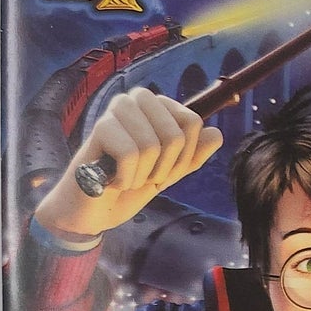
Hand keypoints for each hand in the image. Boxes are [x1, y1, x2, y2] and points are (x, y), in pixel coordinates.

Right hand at [33, 90, 224, 240]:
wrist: (94, 210)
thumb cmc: (130, 185)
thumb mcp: (170, 172)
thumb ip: (194, 155)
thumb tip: (216, 134)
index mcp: (157, 105)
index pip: (192, 123)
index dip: (184, 157)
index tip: (163, 170)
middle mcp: (137, 99)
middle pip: (176, 134)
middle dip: (165, 168)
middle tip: (144, 176)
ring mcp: (117, 110)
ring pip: (154, 145)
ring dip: (144, 174)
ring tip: (128, 177)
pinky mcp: (100, 127)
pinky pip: (132, 154)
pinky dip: (127, 177)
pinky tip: (113, 179)